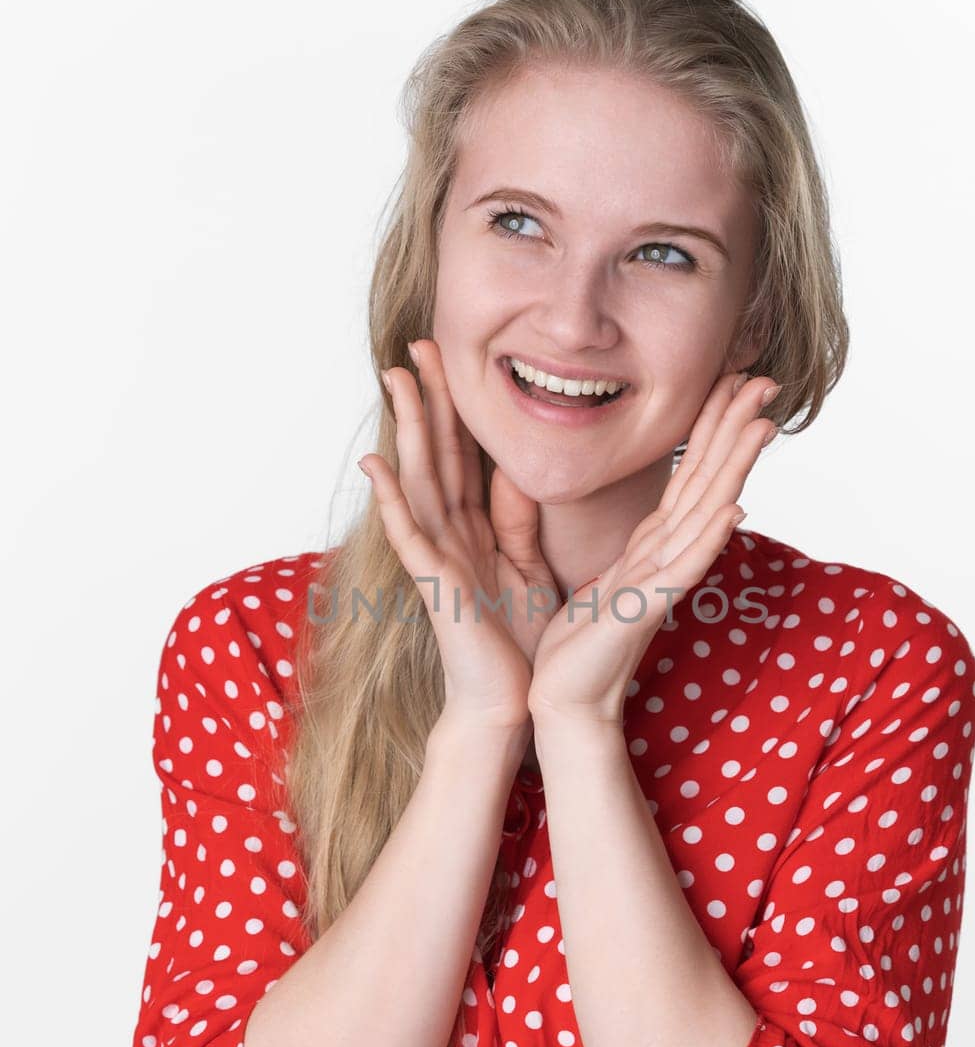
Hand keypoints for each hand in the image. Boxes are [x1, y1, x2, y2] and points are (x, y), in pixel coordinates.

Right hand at [359, 338, 561, 727]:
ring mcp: (437, 558)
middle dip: (427, 399)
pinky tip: (376, 466)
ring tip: (393, 379)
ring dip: (405, 429)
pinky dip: (391, 501)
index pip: (462, 457)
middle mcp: (449, 536)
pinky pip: (410, 536)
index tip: (450, 358)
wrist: (513, 703)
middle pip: (435, 454)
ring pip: (418, 480)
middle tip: (417, 343)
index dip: (455, 408)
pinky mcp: (435, 586)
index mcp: (474, 531)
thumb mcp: (527, 567)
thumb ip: (517, 520)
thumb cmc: (519, 644)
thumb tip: (514, 469)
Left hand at [527, 370, 779, 726]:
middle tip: (764, 379)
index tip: (728, 378)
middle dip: (733, 430)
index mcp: (646, 547)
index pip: (684, 475)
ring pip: (705, 513)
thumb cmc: (570, 645)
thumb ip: (552, 519)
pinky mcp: (645, 611)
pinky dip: (708, 540)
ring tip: (761, 425)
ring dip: (734, 468)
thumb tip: (543, 474)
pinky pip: (683, 570)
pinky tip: (733, 510)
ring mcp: (660, 584)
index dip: (706, 427)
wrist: (561, 704)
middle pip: (706, 481)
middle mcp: (663, 558)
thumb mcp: (556, 564)